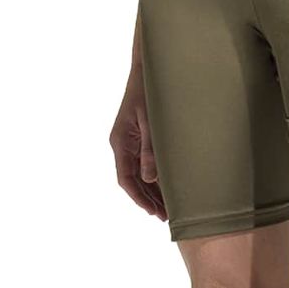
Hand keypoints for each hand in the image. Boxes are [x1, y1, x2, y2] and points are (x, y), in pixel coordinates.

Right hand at [110, 70, 166, 220]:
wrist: (147, 70)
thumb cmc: (149, 92)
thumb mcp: (152, 121)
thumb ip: (151, 150)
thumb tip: (151, 178)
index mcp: (121, 142)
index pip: (126, 178)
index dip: (138, 197)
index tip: (152, 211)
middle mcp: (122, 144)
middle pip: (132, 180)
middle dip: (147, 199)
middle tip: (165, 217)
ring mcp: (129, 142)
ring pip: (138, 174)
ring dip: (151, 191)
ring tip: (167, 208)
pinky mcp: (138, 138)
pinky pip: (143, 163)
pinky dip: (153, 177)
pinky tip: (165, 187)